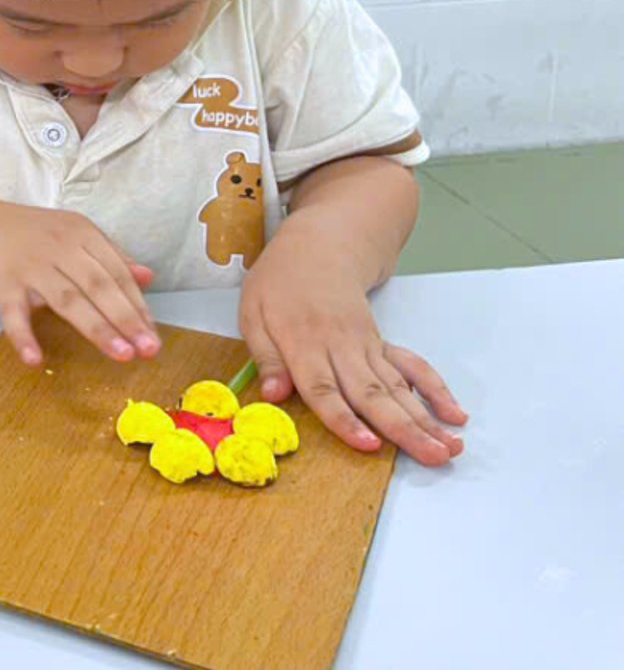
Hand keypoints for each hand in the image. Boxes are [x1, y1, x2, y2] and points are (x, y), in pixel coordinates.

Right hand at [0, 200, 158, 366]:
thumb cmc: (39, 234)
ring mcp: (31, 266)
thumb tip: (148, 277)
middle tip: (148, 349)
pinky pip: (13, 313)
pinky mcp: (3, 283)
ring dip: (96, 328)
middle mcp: (60, 248)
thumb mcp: (78, 234)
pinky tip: (34, 360)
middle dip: (126, 319)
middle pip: (98, 286)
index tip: (153, 336)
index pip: (117, 273)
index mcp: (83, 234)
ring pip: (66, 300)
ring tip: (121, 355)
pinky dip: (22, 336)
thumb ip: (112, 256)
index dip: (138, 306)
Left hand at [240, 232, 466, 466]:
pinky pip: (412, 366)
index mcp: (303, 344)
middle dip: (404, 429)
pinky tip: (453, 414)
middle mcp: (341, 348)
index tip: (369, 445)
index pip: (324, 389)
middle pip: (373, 393)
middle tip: (433, 458)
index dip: (346, 420)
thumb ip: (265, 358)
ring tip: (450, 448)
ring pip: (398, 386)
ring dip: (425, 419)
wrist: (317, 248)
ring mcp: (367, 346)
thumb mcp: (252, 315)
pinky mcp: (382, 343)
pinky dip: (435, 389)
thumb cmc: (279, 284)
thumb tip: (272, 396)